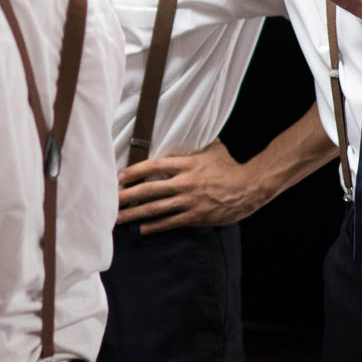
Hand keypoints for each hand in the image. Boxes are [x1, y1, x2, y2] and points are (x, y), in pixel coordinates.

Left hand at [116, 140, 265, 232]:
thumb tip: (183, 132)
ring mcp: (189, 201)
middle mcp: (184, 182)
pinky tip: (141, 229)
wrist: (250, 187)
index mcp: (185, 164)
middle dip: (127, 196)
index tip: (119, 176)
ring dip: (135, 214)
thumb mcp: (210, 149)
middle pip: (149, 189)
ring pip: (156, 208)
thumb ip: (193, 146)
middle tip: (111, 200)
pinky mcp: (195, 216)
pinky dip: (154, 226)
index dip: (134, 171)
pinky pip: (170, 222)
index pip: (153, 166)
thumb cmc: (229, 166)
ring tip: (119, 218)